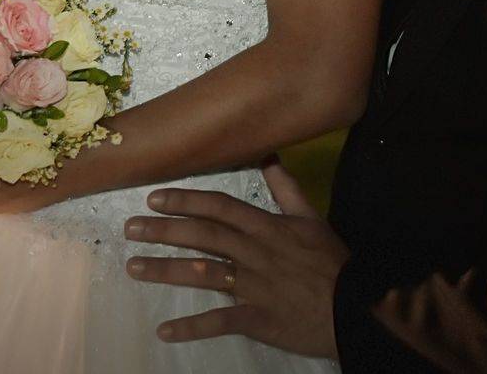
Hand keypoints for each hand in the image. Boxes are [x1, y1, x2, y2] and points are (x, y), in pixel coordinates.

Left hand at [124, 157, 349, 358]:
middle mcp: (254, 252)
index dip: (185, 200)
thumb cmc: (331, 262)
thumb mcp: (311, 218)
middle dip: (164, 230)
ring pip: (203, 274)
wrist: (356, 306)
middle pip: (203, 236)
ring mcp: (254, 286)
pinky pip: (219, 322)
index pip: (219, 207)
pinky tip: (164, 330)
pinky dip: (191, 328)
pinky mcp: (257, 318)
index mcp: (265, 227)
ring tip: (134, 268)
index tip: (154, 198)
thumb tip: (269, 156)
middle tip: (130, 229)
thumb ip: (286, 188)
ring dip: (165, 270)